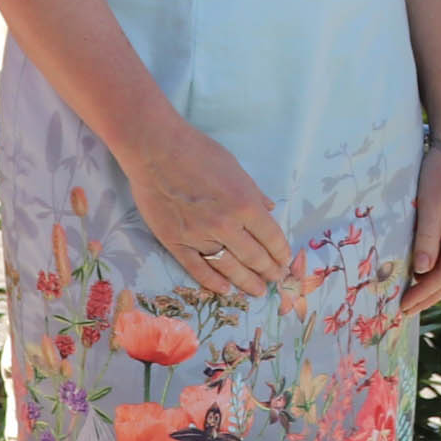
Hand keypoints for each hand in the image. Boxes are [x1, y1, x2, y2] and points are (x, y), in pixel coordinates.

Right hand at [126, 116, 292, 300]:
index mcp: (245, 204)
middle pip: (254, 257)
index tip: (285, 260)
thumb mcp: (235, 168)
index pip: (271, 237)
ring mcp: (199, 236)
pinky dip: (213, 282)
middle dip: (268, 271)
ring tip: (257, 290)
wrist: (155, 150)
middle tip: (275, 279)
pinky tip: (225, 289)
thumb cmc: (197, 151)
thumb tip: (269, 209)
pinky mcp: (175, 242)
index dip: (281, 252)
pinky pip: (198, 268)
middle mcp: (225, 225)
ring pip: (228, 267)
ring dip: (246, 281)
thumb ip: (253, 193)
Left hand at [402, 137, 440, 319]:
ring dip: (435, 289)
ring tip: (411, 301)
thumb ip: (426, 237)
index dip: (424, 292)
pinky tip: (422, 278)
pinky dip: (439, 275)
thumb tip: (420, 271)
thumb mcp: (430, 202)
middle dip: (429, 297)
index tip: (403, 305)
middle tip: (403, 311)